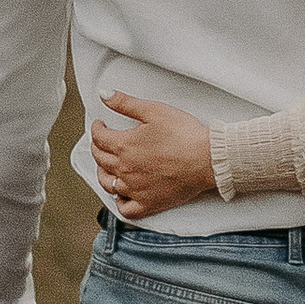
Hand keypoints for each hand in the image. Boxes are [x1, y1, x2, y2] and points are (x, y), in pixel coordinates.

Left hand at [91, 90, 219, 218]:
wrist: (208, 159)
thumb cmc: (184, 134)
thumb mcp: (154, 110)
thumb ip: (125, 103)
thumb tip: (104, 94)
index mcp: (124, 146)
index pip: (99, 138)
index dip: (97, 129)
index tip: (100, 125)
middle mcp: (125, 169)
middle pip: (100, 159)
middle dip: (97, 148)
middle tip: (102, 142)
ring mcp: (135, 189)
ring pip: (107, 184)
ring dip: (103, 173)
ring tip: (107, 166)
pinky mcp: (149, 203)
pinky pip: (125, 209)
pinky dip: (119, 202)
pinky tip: (122, 194)